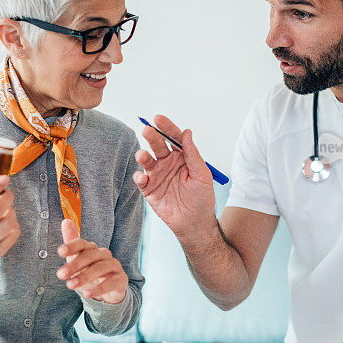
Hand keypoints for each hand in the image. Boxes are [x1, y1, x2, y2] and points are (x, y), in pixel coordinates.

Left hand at [56, 219, 127, 303]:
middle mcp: (104, 254)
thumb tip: (65, 221)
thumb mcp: (77, 261)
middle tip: (60, 274)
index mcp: (92, 249)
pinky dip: (99, 288)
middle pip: (90, 256)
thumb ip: (71, 244)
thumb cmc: (91, 274)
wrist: (109, 291)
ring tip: (70, 285)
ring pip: (100, 268)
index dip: (71, 246)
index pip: (82, 243)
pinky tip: (88, 293)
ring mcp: (114, 266)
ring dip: (84, 276)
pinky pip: (112, 282)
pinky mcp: (121, 279)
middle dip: (74, 265)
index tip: (60, 252)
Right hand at [133, 115, 215, 240]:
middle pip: (157, 145)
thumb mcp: (202, 175)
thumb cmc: (202, 198)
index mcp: (181, 156)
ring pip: (146, 160)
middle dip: (151, 137)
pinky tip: (143, 177)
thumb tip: (187, 132)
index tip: (158, 118)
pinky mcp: (149, 189)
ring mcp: (157, 175)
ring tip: (142, 155)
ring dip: (143, 156)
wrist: (194, 223)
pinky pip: (141, 180)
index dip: (166, 127)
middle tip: (147, 130)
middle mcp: (167, 163)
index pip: (173, 138)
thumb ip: (193, 154)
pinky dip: (139, 176)